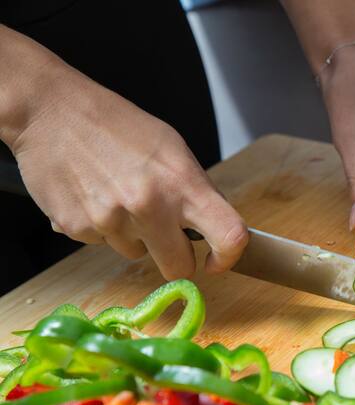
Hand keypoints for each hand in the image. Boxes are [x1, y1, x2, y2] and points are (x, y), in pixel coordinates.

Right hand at [6, 64, 247, 279]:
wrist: (50, 111)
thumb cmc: (115, 124)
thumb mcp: (172, 148)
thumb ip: (194, 190)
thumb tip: (210, 226)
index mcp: (182, 183)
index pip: (228, 236)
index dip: (228, 257)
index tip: (218, 260)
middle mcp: (150, 207)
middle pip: (179, 267)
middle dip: (175, 256)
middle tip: (166, 233)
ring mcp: (111, 221)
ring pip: (137, 254)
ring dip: (134, 235)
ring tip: (118, 195)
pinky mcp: (77, 229)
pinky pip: (103, 244)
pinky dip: (102, 228)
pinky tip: (94, 195)